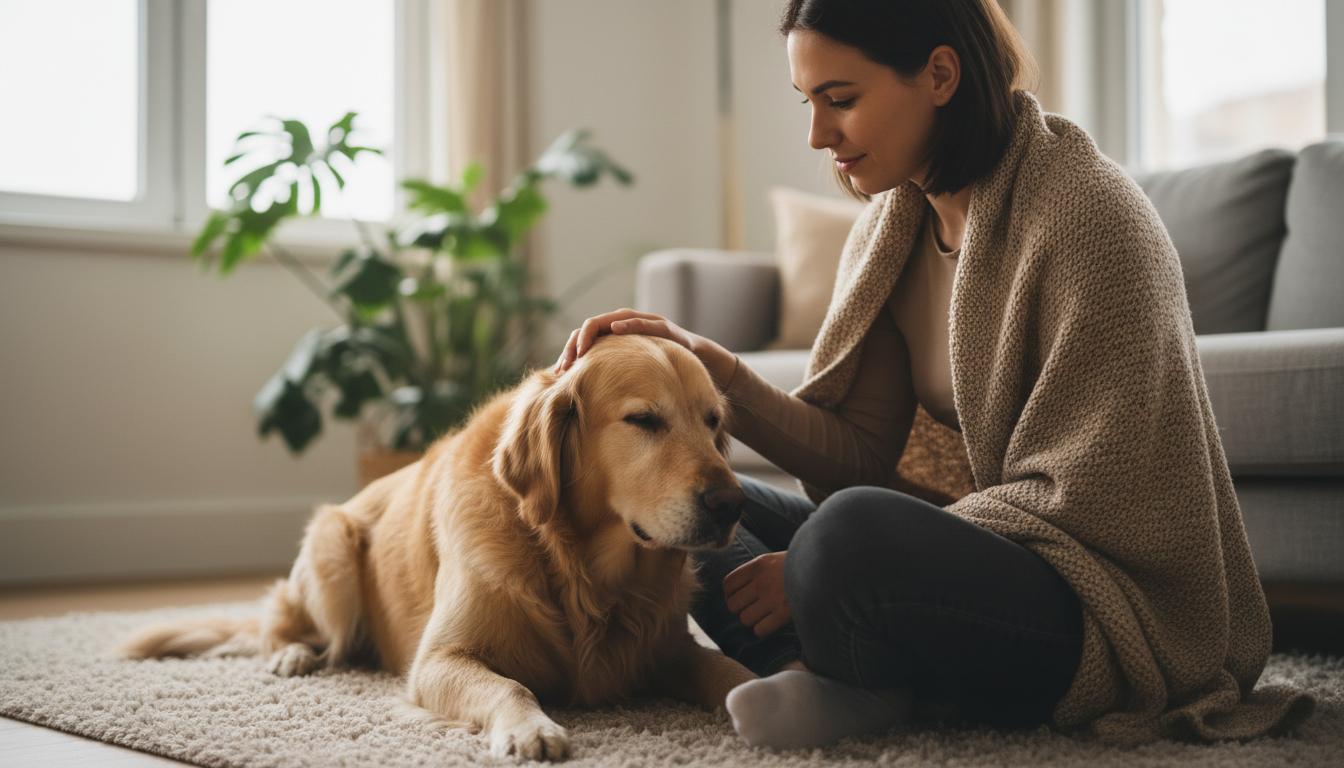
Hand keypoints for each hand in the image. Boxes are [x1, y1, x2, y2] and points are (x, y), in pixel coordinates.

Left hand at [552, 308, 733, 385]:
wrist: (708, 366)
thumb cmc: (669, 377)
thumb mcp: (638, 384)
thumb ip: (617, 387)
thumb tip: (585, 410)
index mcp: (619, 342)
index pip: (587, 341)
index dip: (571, 354)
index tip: (558, 373)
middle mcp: (629, 329)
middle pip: (594, 327)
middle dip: (576, 343)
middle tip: (565, 363)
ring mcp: (647, 325)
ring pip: (614, 320)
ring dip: (595, 330)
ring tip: (581, 346)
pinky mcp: (666, 328)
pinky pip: (645, 323)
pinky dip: (630, 326)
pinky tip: (616, 330)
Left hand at [724, 551, 790, 637]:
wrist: (826, 569)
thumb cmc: (798, 567)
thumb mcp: (773, 560)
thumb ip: (755, 572)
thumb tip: (736, 589)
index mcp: (757, 565)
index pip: (728, 584)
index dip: (730, 594)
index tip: (738, 597)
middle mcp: (761, 582)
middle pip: (733, 604)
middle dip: (739, 609)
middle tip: (750, 608)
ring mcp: (772, 598)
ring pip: (744, 619)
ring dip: (751, 620)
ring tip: (762, 616)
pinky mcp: (783, 613)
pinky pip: (759, 630)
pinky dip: (762, 629)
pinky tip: (770, 624)